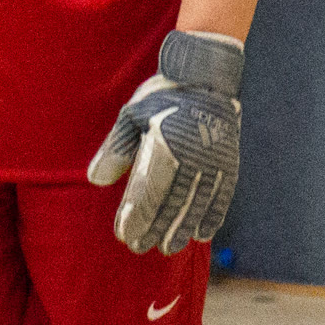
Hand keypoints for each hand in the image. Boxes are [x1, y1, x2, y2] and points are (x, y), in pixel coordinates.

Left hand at [88, 31, 243, 254]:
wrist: (208, 77)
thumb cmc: (163, 96)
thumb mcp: (132, 114)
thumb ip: (116, 148)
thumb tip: (95, 180)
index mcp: (164, 144)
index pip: (147, 190)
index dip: (135, 215)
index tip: (123, 235)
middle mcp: (192, 157)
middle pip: (171, 202)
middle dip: (154, 228)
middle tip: (139, 247)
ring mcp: (214, 162)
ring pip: (196, 204)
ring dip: (181, 229)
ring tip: (168, 247)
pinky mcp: (230, 164)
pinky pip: (222, 197)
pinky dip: (211, 217)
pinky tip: (201, 234)